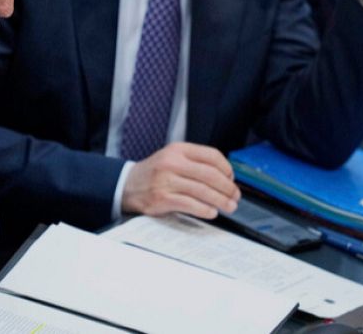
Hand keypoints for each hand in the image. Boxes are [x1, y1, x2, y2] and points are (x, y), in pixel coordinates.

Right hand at [121, 142, 240, 218]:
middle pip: (210, 174)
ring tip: (229, 207)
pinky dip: (204, 210)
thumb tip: (225, 177)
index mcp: (178, 150)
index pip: (211, 155)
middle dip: (227, 188)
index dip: (227, 168)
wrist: (126, 185)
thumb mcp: (172, 158)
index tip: (232, 179)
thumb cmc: (155, 173)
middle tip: (235, 196)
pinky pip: (190, 204)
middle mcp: (172, 162)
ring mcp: (166, 180)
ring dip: (220, 201)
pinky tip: (212, 212)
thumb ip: (195, 163)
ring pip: (202, 191)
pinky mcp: (161, 198)